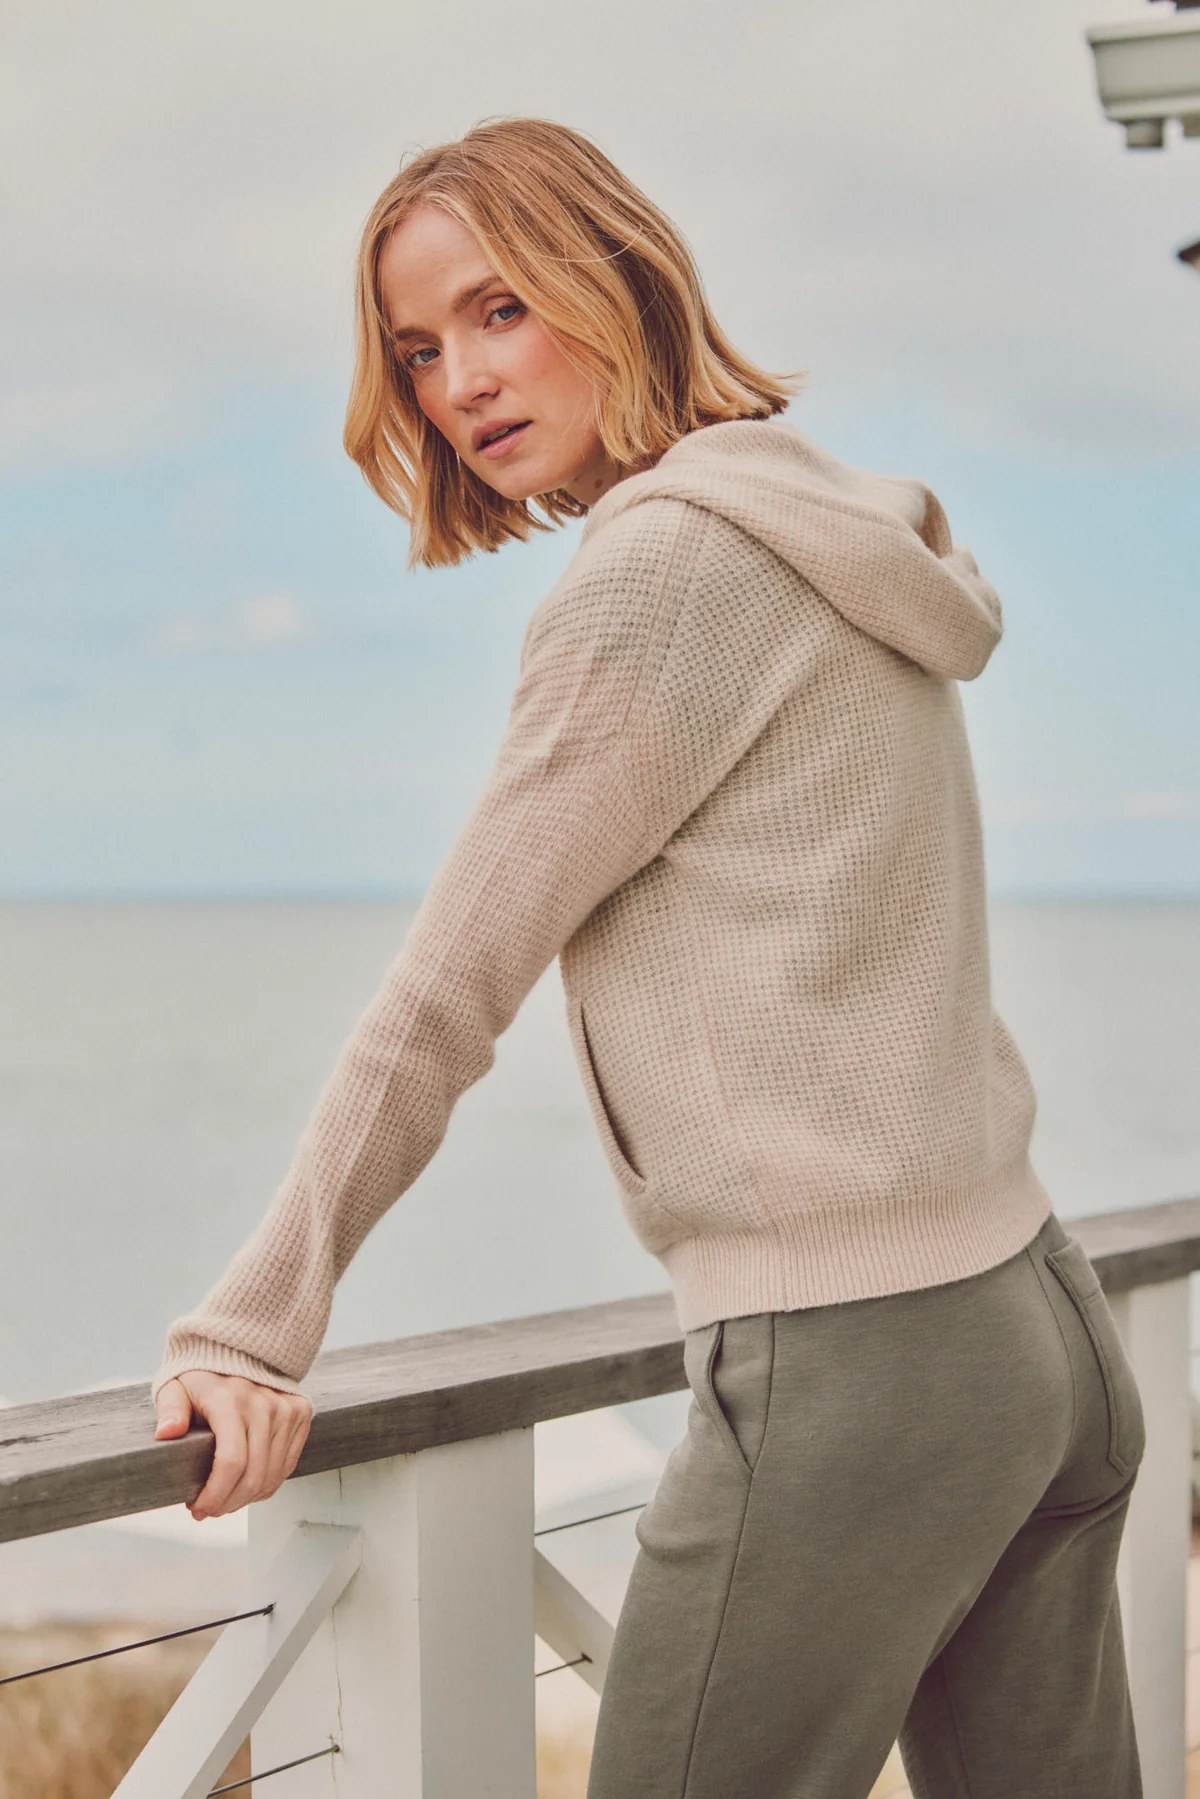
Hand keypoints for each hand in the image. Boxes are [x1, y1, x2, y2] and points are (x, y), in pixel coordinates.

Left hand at [154, 1370, 312, 1519]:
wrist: (239, 1347)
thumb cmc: (203, 1374)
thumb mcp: (175, 1387)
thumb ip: (170, 1410)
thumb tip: (166, 1433)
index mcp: (230, 1399)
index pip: (231, 1461)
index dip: (215, 1495)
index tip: (197, 1509)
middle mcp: (264, 1403)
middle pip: (253, 1475)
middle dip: (228, 1503)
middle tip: (208, 1510)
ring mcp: (286, 1408)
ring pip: (272, 1475)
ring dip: (247, 1498)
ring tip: (225, 1499)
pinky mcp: (300, 1413)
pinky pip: (287, 1465)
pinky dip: (267, 1484)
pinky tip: (247, 1486)